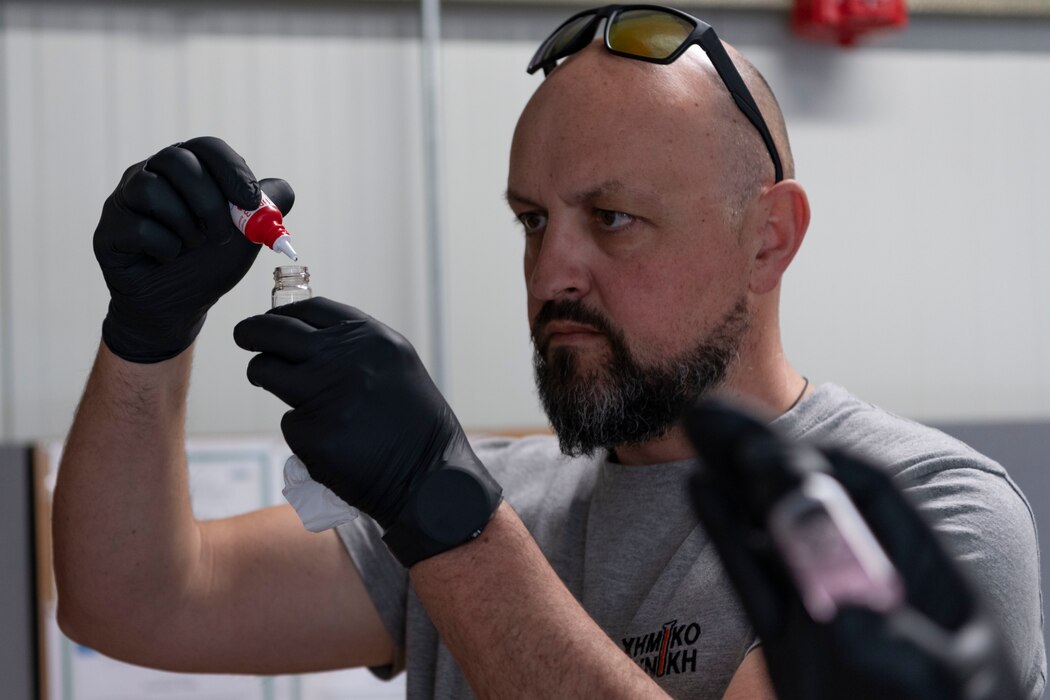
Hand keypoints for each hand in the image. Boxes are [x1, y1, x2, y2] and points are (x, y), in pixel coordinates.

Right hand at [94, 136, 294, 362]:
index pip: (207, 147)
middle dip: (208, 201)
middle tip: (221, 234)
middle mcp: (153, 174)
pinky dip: (164, 248)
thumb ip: (267, 209)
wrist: (178, 305)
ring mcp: (126, 198)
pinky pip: (138, 227)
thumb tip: (282, 189)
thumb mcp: (247, 237)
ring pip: (152, 190)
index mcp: (189, 169)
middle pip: (177, 160)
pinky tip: (166, 258)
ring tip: (191, 247)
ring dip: (185, 227)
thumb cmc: (210, 264)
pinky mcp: (109, 227)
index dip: (231, 170)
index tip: (250, 201)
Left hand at [233, 297, 501, 565]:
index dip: (284, 313)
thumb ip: (355, 348)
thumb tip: (306, 336)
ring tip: (288, 393)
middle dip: (252, 332)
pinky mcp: (311, 434)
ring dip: (265, 376)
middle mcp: (346, 358)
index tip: (271, 320)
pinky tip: (332, 442)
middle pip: (275, 331)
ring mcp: (326, 395)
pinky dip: (303, 431)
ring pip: (267, 371)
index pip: (310, 309)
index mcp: (372, 338)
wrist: (432, 478)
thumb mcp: (397, 368)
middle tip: (244, 336)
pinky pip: (290, 422)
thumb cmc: (417, 425)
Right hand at [682, 399, 1021, 699]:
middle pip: (810, 499)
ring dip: (734, 479)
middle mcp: (867, 582)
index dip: (812, 463)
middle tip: (706, 412)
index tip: (764, 447)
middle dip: (761, 452)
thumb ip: (877, 631)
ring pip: (772, 530)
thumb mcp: (925, 677)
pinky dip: (724, 535)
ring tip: (695, 432)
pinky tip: (700, 490)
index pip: (867, 495)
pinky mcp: (790, 645)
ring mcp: (825, 610)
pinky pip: (750, 579)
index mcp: (921, 577)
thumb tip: (832, 588)